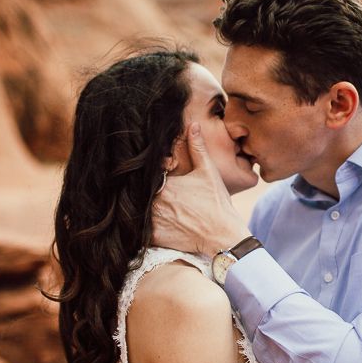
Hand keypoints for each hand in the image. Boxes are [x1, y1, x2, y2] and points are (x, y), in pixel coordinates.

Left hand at [153, 123, 250, 258]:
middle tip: (162, 198)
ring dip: (142, 210)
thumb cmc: (217, 202)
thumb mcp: (208, 171)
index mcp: (163, 183)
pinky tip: (160, 225)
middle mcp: (154, 201)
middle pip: (141, 194)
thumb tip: (192, 125)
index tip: (161, 181)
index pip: (147, 176)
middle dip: (145, 193)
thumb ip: (197, 148)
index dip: (151, 178)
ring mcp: (153, 220)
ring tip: (161, 211)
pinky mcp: (154, 237)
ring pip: (138, 211)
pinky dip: (144, 229)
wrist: (223, 236)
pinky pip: (140, 231)